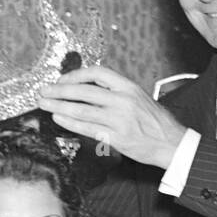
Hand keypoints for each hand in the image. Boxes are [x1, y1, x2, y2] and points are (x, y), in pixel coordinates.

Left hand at [38, 65, 187, 168]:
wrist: (173, 143)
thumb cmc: (155, 122)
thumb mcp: (139, 98)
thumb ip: (116, 92)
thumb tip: (87, 90)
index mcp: (129, 87)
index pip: (97, 73)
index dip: (76, 74)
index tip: (62, 79)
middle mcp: (123, 100)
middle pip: (85, 90)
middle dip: (60, 90)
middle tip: (44, 91)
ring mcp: (120, 119)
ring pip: (83, 109)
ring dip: (59, 105)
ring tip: (44, 103)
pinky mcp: (117, 137)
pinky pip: (88, 128)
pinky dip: (71, 122)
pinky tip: (58, 118)